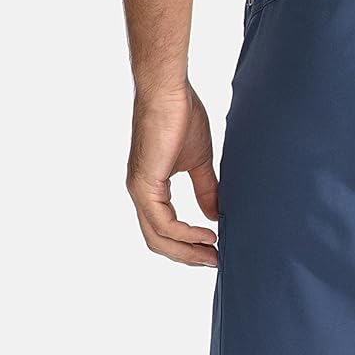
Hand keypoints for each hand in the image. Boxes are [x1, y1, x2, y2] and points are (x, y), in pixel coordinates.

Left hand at [126, 83, 218, 265]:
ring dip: (188, 250)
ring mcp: (139, 190)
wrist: (169, 91)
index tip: (214, 250)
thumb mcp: (199, 162)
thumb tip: (214, 215)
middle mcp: (140, 192)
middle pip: (158, 241)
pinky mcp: (144, 184)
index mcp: (150, 187)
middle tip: (214, 262)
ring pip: (159, 237)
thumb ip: (205, 189)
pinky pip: (164, 223)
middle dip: (187, 256)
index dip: (187, 245)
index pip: (163, 230)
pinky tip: (207, 234)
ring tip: (214, 253)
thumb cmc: (181, 115)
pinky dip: (186, 234)